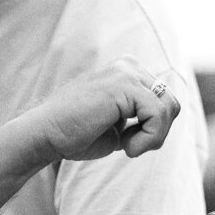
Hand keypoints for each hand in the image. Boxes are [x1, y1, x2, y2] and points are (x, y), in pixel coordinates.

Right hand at [29, 58, 182, 163]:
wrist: (44, 135)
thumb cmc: (74, 135)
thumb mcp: (118, 126)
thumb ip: (141, 119)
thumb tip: (165, 123)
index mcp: (127, 72)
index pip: (163, 101)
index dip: (154, 129)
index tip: (128, 143)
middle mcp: (128, 66)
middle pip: (171, 103)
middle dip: (157, 132)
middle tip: (130, 147)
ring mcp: (126, 72)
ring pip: (168, 108)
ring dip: (153, 138)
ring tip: (127, 147)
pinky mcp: (124, 85)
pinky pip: (158, 114)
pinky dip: (149, 138)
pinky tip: (126, 147)